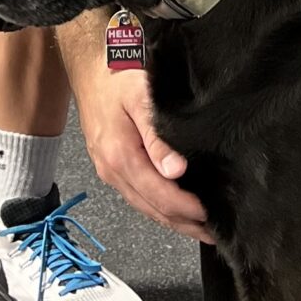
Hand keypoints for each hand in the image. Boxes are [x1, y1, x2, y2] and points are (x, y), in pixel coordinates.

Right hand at [78, 63, 213, 241]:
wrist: (88, 67)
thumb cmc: (116, 76)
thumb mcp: (140, 98)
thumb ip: (157, 137)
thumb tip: (175, 171)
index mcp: (120, 157)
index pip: (159, 196)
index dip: (186, 210)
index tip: (209, 215)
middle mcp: (112, 170)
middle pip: (152, 209)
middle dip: (183, 224)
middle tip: (212, 232)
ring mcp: (109, 171)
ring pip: (144, 207)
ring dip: (171, 220)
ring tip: (198, 227)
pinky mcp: (110, 167)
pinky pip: (136, 196)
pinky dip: (157, 208)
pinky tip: (172, 209)